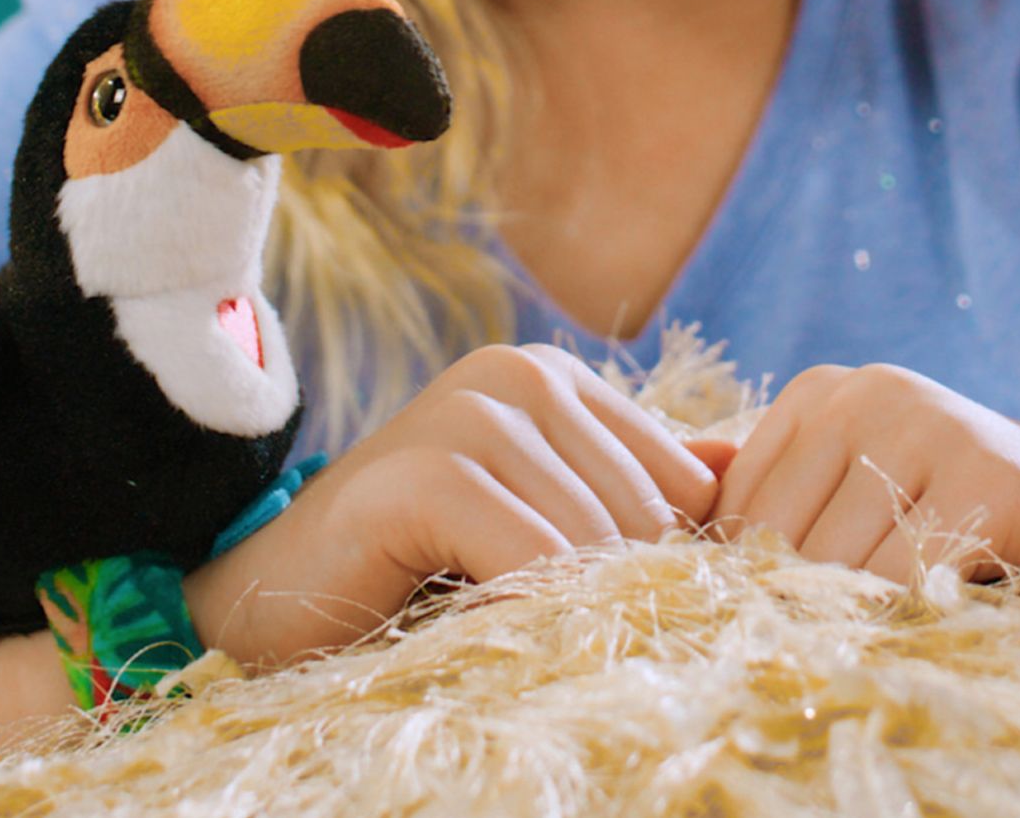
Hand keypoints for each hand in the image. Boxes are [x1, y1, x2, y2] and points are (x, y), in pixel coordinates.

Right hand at [189, 342, 722, 666]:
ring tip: (529, 642)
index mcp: (555, 378)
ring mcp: (467, 411)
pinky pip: (531, 559)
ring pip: (594, 539)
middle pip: (646, 513)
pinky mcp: (425, 471)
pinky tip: (488, 633)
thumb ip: (632, 489)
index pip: (681, 481)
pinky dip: (526, 612)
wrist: (273, 599)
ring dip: (572, 610)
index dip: (671, 562)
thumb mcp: (541, 521)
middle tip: (579, 644)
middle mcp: (517, 375)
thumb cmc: (418, 570)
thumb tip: (746, 465)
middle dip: (625, 591)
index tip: (633, 618)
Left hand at [703, 363, 1019, 584]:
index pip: (736, 507)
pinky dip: (908, 611)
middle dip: (804, 595)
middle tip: (853, 611)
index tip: (796, 597)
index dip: (754, 572)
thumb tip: (677, 477)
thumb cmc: (947, 502)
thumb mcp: (850, 476)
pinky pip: (903, 578)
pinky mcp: (984, 478)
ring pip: (837, 565)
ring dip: (859, 610)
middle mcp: (867, 392)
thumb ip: (768, 482)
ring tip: (900, 600)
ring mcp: (928, 426)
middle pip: (780, 540)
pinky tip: (938, 598)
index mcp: (820, 390)